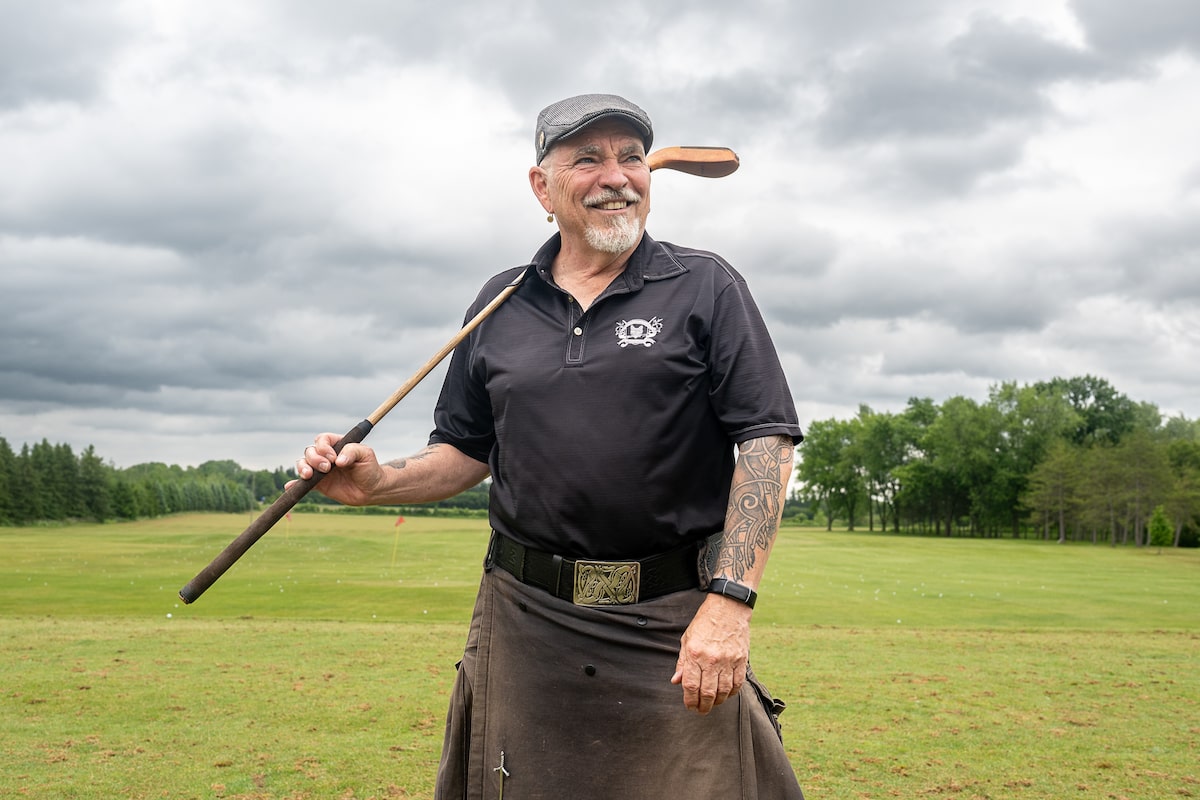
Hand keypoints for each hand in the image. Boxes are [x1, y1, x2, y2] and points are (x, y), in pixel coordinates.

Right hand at [287, 432, 384, 505]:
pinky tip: (289, 486)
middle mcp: (326, 456)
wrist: (372, 489)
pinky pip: (303, 483)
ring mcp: (320, 470)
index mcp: (337, 445)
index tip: (333, 458)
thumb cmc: (370, 468)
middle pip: (310, 451)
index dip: (324, 447)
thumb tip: (338, 460)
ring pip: (303, 464)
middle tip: (327, 468)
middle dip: (315, 459)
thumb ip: (352, 451)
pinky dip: (294, 485)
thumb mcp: (366, 455)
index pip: (322, 440)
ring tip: (309, 475)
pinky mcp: (318, 484)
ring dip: (302, 468)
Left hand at [670, 593, 752, 713]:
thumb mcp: (687, 639)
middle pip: (708, 693)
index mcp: (695, 654)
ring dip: (718, 702)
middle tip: (701, 710)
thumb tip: (676, 681)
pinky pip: (737, 683)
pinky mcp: (741, 659)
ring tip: (713, 703)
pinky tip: (726, 694)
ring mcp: (728, 660)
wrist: (728, 608)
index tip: (690, 707)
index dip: (690, 701)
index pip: (691, 686)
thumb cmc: (705, 623)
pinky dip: (732, 693)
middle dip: (703, 707)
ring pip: (723, 691)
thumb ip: (682, 662)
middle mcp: (711, 659)